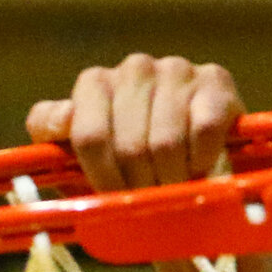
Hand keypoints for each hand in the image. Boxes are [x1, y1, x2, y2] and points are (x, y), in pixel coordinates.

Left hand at [26, 54, 271, 271]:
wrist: (195, 168)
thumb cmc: (132, 171)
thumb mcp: (83, 165)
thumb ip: (55, 141)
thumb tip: (60, 121)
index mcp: (93, 85)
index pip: (88, 134)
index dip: (102, 178)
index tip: (114, 200)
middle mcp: (133, 69)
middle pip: (127, 145)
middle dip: (139, 187)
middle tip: (150, 202)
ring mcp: (175, 70)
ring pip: (165, 142)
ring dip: (171, 180)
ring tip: (174, 190)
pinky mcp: (215, 81)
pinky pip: (203, 131)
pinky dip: (202, 162)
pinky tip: (200, 167)